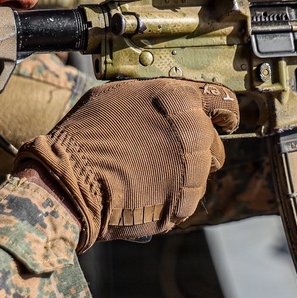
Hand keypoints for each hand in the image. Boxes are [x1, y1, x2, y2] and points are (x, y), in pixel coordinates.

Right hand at [13, 78, 238, 251]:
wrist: (71, 182)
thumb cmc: (86, 135)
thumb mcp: (118, 95)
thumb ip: (154, 97)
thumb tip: (164, 101)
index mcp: (180, 99)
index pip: (223, 101)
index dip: (225, 113)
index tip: (225, 121)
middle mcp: (194, 132)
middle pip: (213, 142)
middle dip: (198, 149)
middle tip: (165, 155)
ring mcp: (193, 170)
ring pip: (201, 173)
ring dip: (183, 174)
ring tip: (146, 175)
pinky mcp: (186, 202)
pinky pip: (186, 198)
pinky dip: (171, 198)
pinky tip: (143, 192)